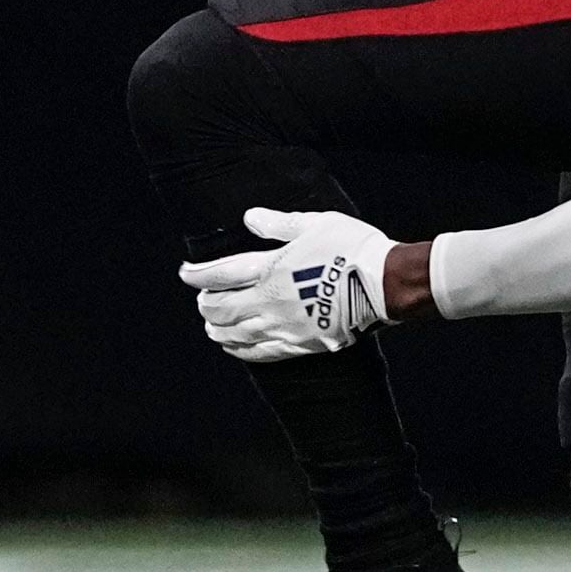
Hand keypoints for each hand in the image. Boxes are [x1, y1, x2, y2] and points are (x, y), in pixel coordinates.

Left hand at [179, 208, 394, 361]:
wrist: (385, 283)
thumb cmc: (353, 247)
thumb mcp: (317, 223)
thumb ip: (279, 223)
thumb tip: (249, 219)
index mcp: (271, 268)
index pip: (219, 274)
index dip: (197, 274)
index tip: (185, 273)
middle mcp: (269, 300)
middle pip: (220, 308)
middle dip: (205, 303)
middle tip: (203, 298)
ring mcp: (283, 325)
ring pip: (234, 333)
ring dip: (216, 328)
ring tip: (211, 324)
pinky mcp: (299, 343)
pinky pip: (259, 353)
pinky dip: (239, 349)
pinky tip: (233, 345)